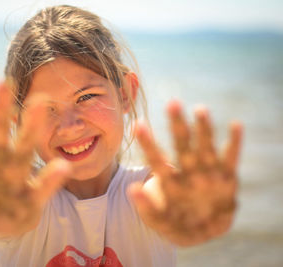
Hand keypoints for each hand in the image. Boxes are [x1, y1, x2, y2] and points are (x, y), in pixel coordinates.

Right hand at [0, 82, 69, 238]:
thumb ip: (49, 183)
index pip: (28, 136)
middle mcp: (1, 154)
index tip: (41, 100)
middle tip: (5, 82)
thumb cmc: (20, 209)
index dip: (33, 120)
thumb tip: (66, 165)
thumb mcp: (36, 199)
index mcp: (21, 159)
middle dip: (3, 106)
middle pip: (2, 126)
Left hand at [130, 100, 242, 245]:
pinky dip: (234, 143)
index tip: (138, 124)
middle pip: (182, 146)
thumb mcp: (159, 221)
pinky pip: (231, 159)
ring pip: (205, 148)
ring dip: (204, 129)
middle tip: (172, 103)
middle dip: (178, 126)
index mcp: (170, 182)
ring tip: (200, 109)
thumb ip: (147, 208)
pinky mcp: (227, 178)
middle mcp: (188, 172)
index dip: (148, 143)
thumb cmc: (176, 224)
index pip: (157, 160)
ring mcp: (208, 173)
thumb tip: (131, 189)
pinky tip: (236, 125)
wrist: (201, 230)